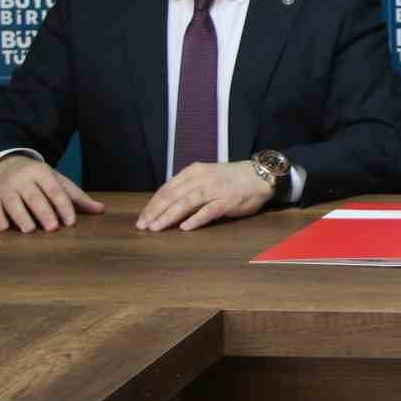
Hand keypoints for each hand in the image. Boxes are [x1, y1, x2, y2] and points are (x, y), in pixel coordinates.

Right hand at [0, 154, 103, 232]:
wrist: (6, 164)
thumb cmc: (39, 178)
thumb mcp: (58, 181)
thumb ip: (77, 197)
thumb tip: (101, 210)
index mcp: (42, 172)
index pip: (54, 190)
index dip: (63, 205)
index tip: (70, 221)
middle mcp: (23, 180)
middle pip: (34, 197)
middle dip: (44, 212)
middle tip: (53, 227)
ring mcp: (6, 188)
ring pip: (13, 202)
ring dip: (21, 216)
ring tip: (30, 230)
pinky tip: (4, 228)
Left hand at [137, 160, 273, 231]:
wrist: (259, 175)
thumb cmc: (229, 179)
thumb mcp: (205, 177)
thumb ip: (187, 188)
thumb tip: (164, 205)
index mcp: (193, 172)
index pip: (167, 188)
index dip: (152, 204)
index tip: (142, 217)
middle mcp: (202, 178)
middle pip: (173, 196)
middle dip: (155, 212)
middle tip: (143, 226)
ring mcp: (215, 189)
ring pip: (186, 203)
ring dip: (169, 216)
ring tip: (156, 228)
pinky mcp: (227, 201)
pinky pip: (208, 211)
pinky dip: (195, 219)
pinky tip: (184, 228)